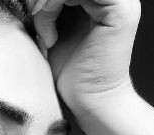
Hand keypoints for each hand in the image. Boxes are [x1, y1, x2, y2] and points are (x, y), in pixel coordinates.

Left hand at [26, 0, 140, 118]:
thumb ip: (51, 3)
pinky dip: (56, 3)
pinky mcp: (120, 10)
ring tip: (42, 27)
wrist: (88, 104)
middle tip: (33, 14)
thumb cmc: (70, 74)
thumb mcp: (53, 26)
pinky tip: (51, 34)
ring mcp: (121, 0)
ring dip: (49, 0)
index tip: (31, 10)